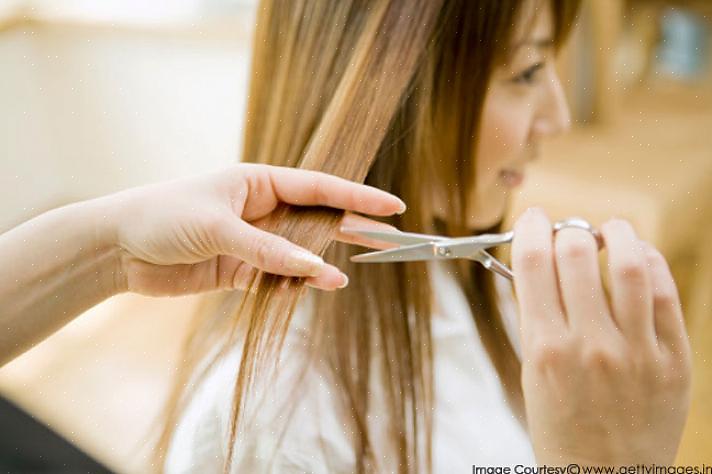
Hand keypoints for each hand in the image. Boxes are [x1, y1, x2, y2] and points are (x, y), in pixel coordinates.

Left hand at [103, 163, 404, 295]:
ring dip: (322, 263)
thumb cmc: (163, 217)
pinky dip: (295, 285)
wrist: (116, 249)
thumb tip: (317, 268)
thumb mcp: (218, 227)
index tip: (392, 205)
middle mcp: (260, 209)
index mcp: (258, 182)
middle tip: (390, 238)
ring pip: (300, 252)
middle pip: (317, 219)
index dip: (357, 197)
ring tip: (350, 273)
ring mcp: (252, 241)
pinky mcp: (239, 270)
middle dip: (352, 229)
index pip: (319, 188)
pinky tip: (316, 289)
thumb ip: (268, 249)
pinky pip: (277, 278)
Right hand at [511, 208, 691, 464]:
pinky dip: (650, 263)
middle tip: (567, 233)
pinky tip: (638, 258)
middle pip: (577, 252)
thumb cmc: (560, 429)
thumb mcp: (531, 374)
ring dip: (615, 234)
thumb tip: (540, 264)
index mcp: (545, 349)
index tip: (533, 219)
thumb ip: (536, 317)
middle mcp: (591, 345)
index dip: (531, 227)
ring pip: (629, 264)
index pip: (534, 261)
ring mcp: (637, 352)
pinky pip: (666, 294)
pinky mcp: (674, 360)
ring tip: (608, 232)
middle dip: (567, 230)